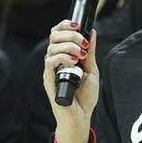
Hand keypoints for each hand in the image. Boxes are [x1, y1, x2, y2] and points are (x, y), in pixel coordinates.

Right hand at [44, 22, 98, 142]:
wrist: (80, 117)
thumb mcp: (91, 69)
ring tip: (82, 55)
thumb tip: (92, 33)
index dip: (65, 25)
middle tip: (84, 44)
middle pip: (53, 36)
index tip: (78, 25)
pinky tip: (74, 61)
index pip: (57, 34)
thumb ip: (90, 52)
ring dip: (70, 46)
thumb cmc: (84, 97)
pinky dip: (62, 57)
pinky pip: (50, 62)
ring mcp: (51, 70)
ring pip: (52, 47)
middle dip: (70, 34)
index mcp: (63, 57)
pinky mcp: (49, 79)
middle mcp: (54, 61)